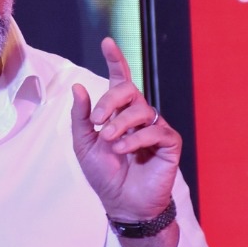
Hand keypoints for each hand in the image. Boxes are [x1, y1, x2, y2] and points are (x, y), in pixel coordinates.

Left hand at [71, 37, 180, 225]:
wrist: (122, 204)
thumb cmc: (104, 175)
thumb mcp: (84, 144)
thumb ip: (81, 117)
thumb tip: (78, 87)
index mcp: (119, 113)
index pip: (120, 81)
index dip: (116, 61)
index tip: (107, 42)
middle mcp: (139, 116)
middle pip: (129, 90)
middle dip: (110, 100)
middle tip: (97, 121)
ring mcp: (156, 128)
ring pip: (142, 110)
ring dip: (121, 125)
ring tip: (110, 142)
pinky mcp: (169, 143)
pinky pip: (156, 130)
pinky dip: (137, 139)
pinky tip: (124, 151)